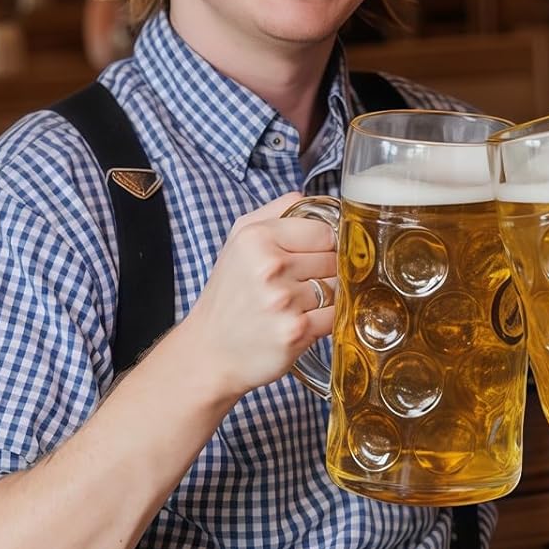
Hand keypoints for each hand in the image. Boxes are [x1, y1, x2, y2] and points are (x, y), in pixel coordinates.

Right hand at [182, 194, 338, 402]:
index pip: (326, 230)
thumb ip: (277, 210)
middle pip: (335, 258)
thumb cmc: (229, 295)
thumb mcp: (240, 240)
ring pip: (339, 286)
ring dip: (327, 297)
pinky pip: (337, 315)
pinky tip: (307, 321)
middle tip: (301, 285)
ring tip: (300, 304)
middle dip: (325, 272)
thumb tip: (314, 197)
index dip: (325, 246)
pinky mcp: (296, 331)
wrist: (210, 351)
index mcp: (257, 237)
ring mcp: (283, 300)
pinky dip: (329, 319)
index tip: (311, 257)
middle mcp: (269, 266)